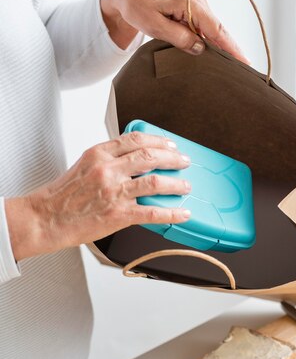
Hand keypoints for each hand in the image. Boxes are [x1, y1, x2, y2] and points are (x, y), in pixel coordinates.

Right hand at [5, 132, 191, 260]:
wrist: (46, 219)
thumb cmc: (62, 197)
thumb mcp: (83, 167)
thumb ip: (107, 161)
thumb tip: (132, 161)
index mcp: (99, 154)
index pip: (135, 139)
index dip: (158, 141)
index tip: (170, 145)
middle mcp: (108, 170)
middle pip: (150, 156)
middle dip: (173, 159)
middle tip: (184, 162)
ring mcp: (114, 192)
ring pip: (155, 182)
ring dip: (176, 184)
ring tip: (186, 186)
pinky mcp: (119, 214)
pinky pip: (152, 212)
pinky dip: (172, 213)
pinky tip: (182, 213)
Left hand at [100, 0, 248, 61]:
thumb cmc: (137, 7)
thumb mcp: (155, 26)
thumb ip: (179, 38)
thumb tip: (200, 49)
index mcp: (189, 1)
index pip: (215, 29)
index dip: (230, 47)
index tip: (244, 61)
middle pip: (217, 29)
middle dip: (229, 48)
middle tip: (242, 69)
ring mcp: (196, 0)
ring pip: (211, 28)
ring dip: (216, 46)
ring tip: (228, 65)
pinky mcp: (192, 5)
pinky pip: (204, 25)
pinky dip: (208, 39)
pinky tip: (211, 53)